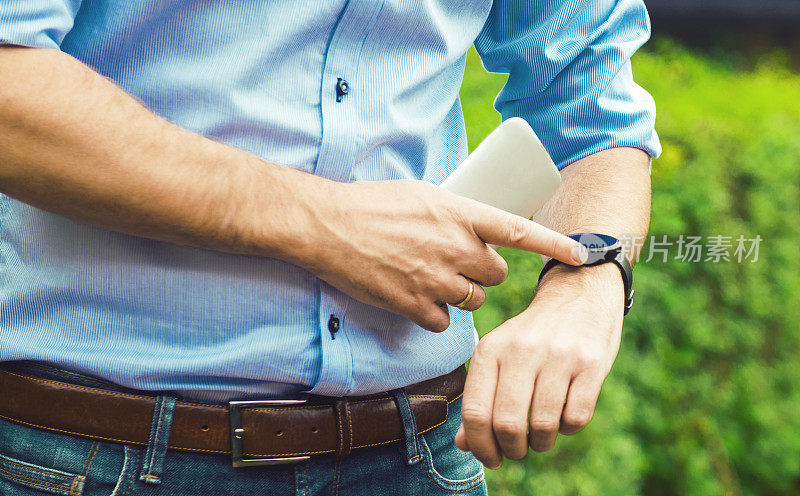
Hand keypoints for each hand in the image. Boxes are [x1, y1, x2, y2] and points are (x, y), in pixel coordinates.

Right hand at [297, 179, 585, 331]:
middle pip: (495, 275)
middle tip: (457, 263)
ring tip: (430, 277)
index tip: (582, 256)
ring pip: (473, 300)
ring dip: (460, 294)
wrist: (327, 224)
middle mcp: (454, 246)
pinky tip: (414, 297)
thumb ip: (454, 213)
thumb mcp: (421, 194)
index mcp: (460, 213)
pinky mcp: (414, 304)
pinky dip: (435, 314)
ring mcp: (435, 278)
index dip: (555, 245)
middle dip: (483, 273)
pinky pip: (445, 321)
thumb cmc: (370, 203)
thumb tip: (473, 227)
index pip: (520, 231)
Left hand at [455, 263, 624, 466]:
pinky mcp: (591, 363)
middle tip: (518, 450)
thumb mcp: (499, 356)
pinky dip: (568, 429)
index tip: (491, 458)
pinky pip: (576, 417)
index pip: (475, 412)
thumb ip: (480, 398)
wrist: (579, 294)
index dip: (481, 446)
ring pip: (543, 425)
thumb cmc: (531, 337)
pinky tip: (564, 417)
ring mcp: (558, 356)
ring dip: (542, 443)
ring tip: (541, 437)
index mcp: (490, 349)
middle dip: (512, 450)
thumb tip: (464, 445)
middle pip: (508, 424)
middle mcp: (521, 350)